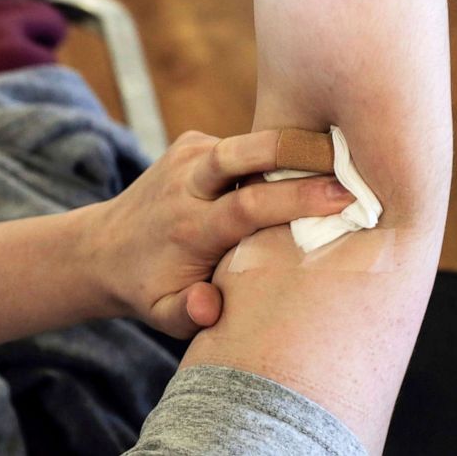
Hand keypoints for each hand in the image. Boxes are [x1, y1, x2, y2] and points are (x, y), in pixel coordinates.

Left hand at [88, 129, 353, 338]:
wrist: (103, 247)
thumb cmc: (148, 287)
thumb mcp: (163, 315)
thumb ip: (187, 314)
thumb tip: (210, 303)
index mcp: (188, 226)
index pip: (247, 207)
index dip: (297, 198)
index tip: (345, 198)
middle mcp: (186, 182)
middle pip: (245, 151)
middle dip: (300, 148)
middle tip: (353, 153)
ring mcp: (187, 155)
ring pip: (250, 142)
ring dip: (294, 147)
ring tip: (343, 157)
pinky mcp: (192, 141)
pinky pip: (243, 144)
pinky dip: (274, 153)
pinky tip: (303, 164)